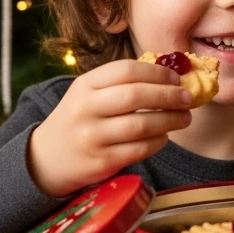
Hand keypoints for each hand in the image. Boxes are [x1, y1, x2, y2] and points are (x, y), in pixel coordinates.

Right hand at [28, 60, 192, 196]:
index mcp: (85, 85)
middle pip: (136, 96)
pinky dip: (158, 141)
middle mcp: (86, 109)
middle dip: (168, 95)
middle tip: (187, 98)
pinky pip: (139, 149)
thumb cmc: (79, 119)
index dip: (157, 73)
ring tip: (185, 118)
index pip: (126, 70)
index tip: (176, 78)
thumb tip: (170, 77)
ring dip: (170, 120)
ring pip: (141, 125)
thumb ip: (122, 83)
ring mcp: (92, 136)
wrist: (46, 158)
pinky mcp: (102, 161)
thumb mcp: (89, 94)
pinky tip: (165, 135)